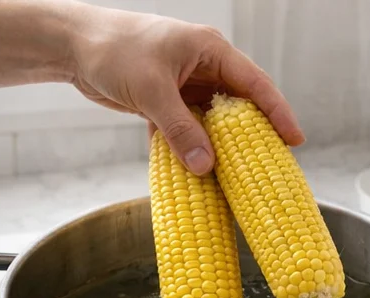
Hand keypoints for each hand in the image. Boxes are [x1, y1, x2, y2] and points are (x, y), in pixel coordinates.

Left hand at [66, 4, 302, 171]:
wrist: (73, 46)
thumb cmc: (113, 51)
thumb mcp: (151, 91)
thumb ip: (180, 130)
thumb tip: (207, 169)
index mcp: (209, 50)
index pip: (255, 84)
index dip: (278, 113)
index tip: (295, 142)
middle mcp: (204, 66)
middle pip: (241, 106)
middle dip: (256, 136)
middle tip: (275, 168)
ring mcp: (187, 85)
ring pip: (217, 123)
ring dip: (225, 149)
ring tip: (244, 180)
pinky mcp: (171, 102)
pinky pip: (194, 131)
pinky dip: (199, 151)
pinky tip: (206, 176)